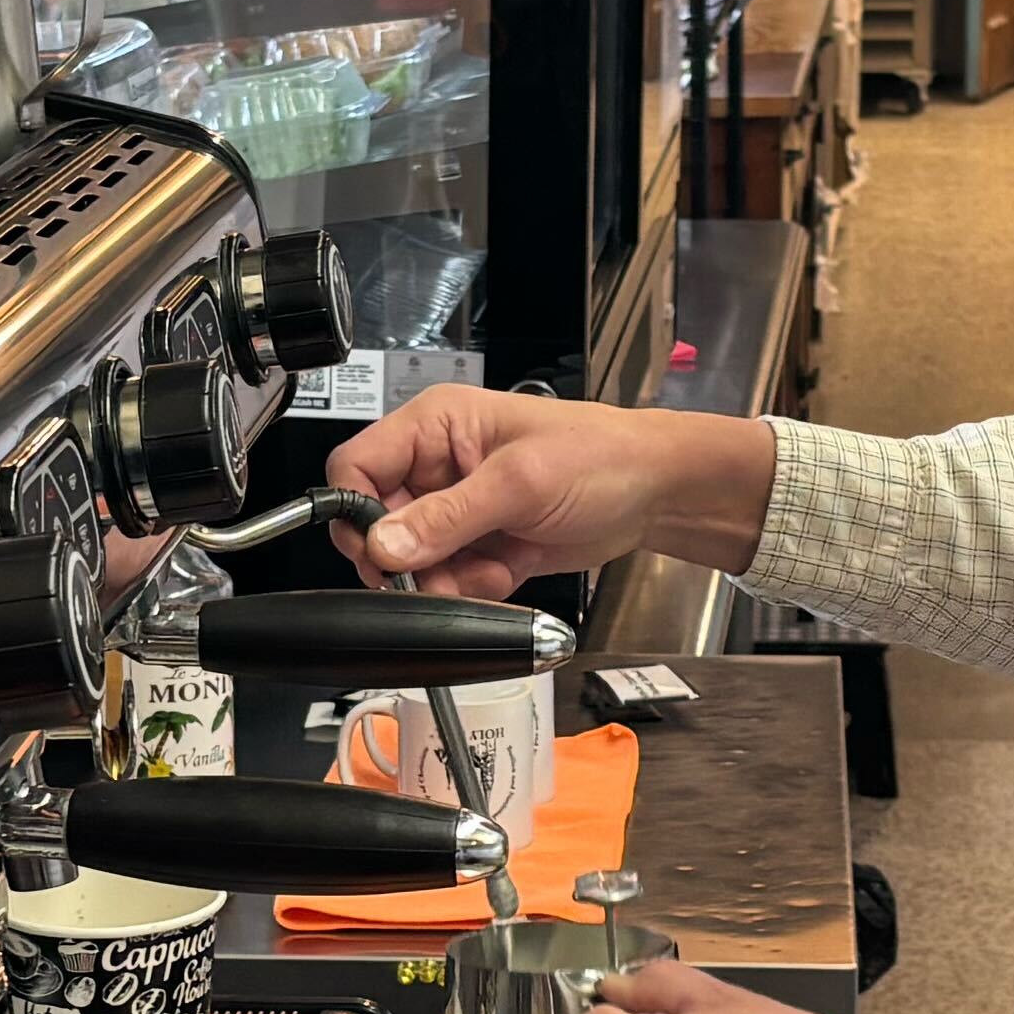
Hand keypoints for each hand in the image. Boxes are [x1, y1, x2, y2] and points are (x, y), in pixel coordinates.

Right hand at [326, 392, 775, 603]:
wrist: (656, 493)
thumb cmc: (600, 456)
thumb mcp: (519, 482)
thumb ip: (447, 518)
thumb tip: (383, 546)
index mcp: (435, 426)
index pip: (357, 466)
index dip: (357, 511)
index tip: (379, 551)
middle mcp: (437, 465)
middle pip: (378, 523)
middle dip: (407, 558)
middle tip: (440, 572)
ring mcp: (458, 509)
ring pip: (411, 560)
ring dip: (444, 578)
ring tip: (489, 568)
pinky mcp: (479, 544)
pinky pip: (448, 579)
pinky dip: (471, 587)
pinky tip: (506, 571)